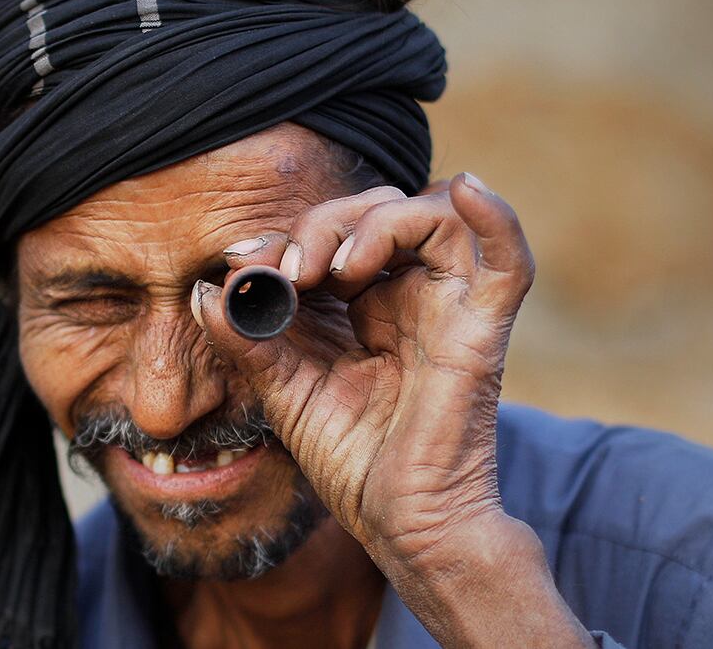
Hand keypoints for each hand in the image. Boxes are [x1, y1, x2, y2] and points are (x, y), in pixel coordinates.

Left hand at [192, 172, 591, 645]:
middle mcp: (407, 293)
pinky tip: (467, 189)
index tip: (244, 265)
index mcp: (361, 302)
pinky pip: (507, 260)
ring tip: (336, 268)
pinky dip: (495, 217)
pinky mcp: (480, 330)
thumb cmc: (349, 459)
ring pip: (432, 213)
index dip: (289, 235)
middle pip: (378, 208)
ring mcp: (447, 306)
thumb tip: (205, 290)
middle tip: (291, 269)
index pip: (334, 230)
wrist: (398, 523)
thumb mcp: (281, 389)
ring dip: (377, 221)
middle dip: (325, 223)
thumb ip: (246, 338)